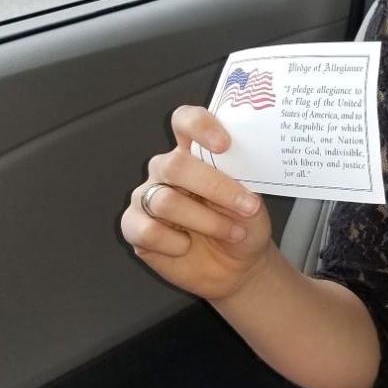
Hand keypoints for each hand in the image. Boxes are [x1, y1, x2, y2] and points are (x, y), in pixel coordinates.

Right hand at [120, 106, 274, 301]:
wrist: (238, 266)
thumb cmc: (244, 225)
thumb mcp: (252, 199)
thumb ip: (242, 178)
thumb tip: (241, 167)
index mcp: (194, 153)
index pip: (185, 122)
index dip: (200, 126)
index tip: (224, 145)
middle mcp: (166, 170)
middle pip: (175, 165)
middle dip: (215, 187)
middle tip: (247, 206)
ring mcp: (146, 197)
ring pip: (165, 202)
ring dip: (206, 221)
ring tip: (232, 233)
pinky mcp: (134, 227)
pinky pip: (148, 231)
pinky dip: (175, 244)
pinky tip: (187, 246)